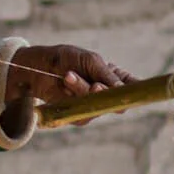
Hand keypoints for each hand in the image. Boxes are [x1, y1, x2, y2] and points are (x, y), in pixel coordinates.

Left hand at [5, 45, 136, 112]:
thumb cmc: (65, 58)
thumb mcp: (89, 60)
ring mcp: (93, 105)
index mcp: (113, 76)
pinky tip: (65, 84)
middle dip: (105, 93)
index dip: (137, 90)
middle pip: (117, 101)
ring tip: (68, 76)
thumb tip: (123, 90)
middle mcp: (106, 92)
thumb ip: (107, 75)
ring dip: (82, 91)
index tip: (137, 90)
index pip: (133, 86)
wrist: (36, 68)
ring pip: (98, 107)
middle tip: (96, 86)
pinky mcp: (78, 115)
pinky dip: (73, 98)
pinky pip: (83, 113)